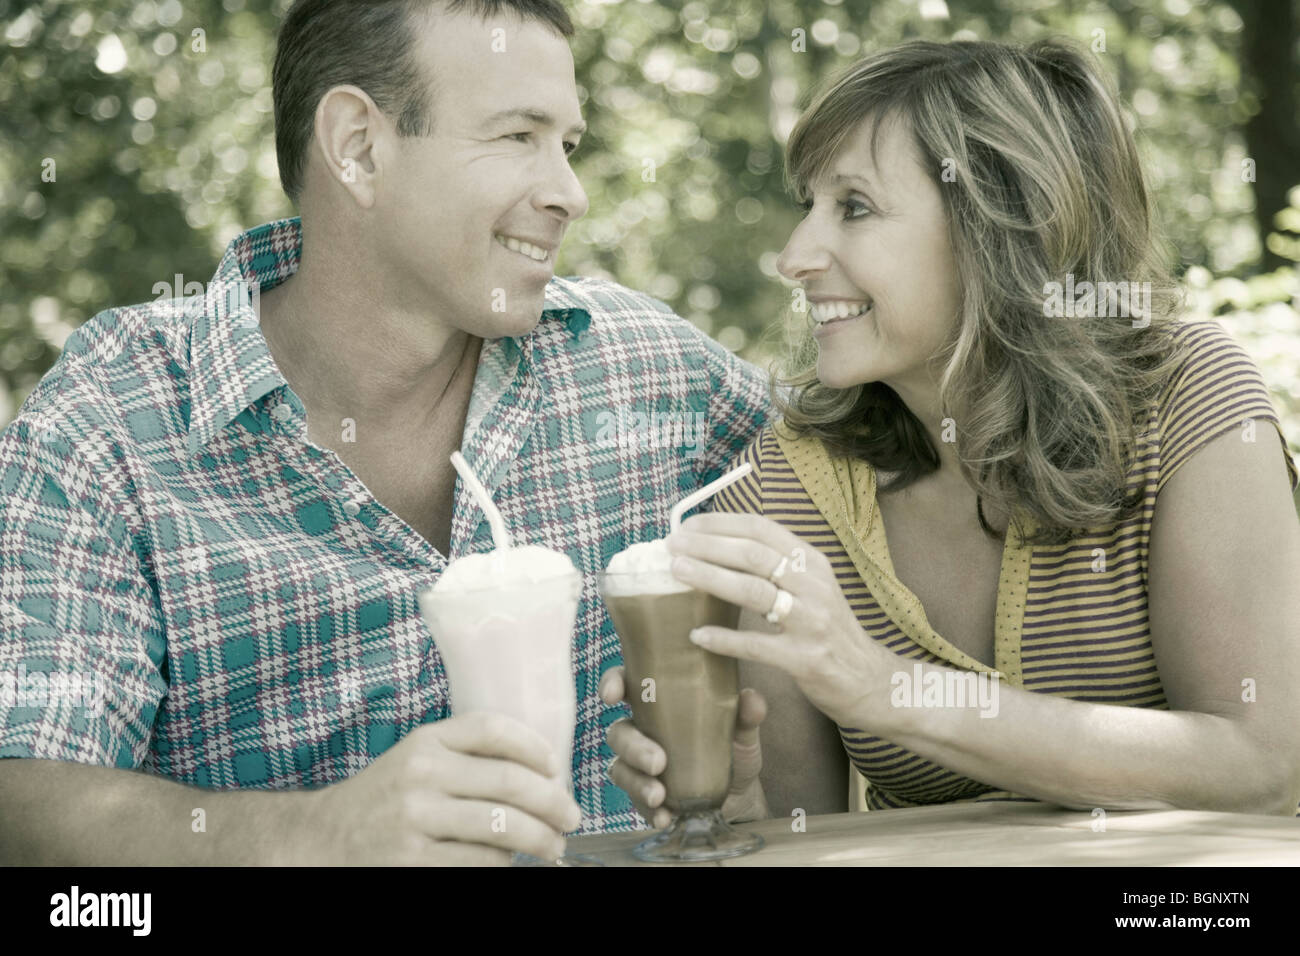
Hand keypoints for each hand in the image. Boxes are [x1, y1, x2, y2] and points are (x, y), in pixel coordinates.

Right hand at [300, 713, 582, 864]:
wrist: (323, 840)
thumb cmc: (385, 798)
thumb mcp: (417, 760)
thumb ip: (465, 754)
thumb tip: (542, 770)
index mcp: (425, 742)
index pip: (493, 730)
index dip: (535, 747)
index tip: (557, 767)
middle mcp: (420, 774)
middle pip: (510, 782)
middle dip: (554, 802)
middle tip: (572, 817)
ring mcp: (416, 820)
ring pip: (503, 828)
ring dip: (540, 840)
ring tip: (554, 847)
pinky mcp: (414, 862)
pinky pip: (482, 863)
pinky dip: (506, 865)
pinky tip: (513, 864)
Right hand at [599, 665, 768, 826]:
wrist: (739, 794)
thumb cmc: (733, 748)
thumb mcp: (742, 731)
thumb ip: (746, 715)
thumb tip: (752, 699)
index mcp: (659, 703)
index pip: (627, 685)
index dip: (612, 684)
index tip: (612, 694)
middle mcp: (643, 731)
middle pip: (618, 733)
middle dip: (634, 748)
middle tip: (658, 762)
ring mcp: (639, 766)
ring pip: (621, 769)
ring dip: (637, 783)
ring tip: (659, 796)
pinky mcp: (644, 795)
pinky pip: (635, 801)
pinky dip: (648, 810)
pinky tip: (664, 817)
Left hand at [665, 512, 888, 728]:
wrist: (870, 679)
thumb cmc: (828, 630)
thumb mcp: (811, 587)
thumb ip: (776, 567)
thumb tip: (719, 547)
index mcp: (813, 561)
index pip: (763, 529)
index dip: (721, 523)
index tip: (687, 524)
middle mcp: (814, 585)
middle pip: (753, 555)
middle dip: (708, 546)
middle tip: (672, 545)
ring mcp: (811, 622)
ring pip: (754, 592)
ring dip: (710, 578)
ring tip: (677, 573)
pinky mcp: (805, 659)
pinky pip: (757, 645)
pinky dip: (725, 639)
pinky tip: (697, 634)